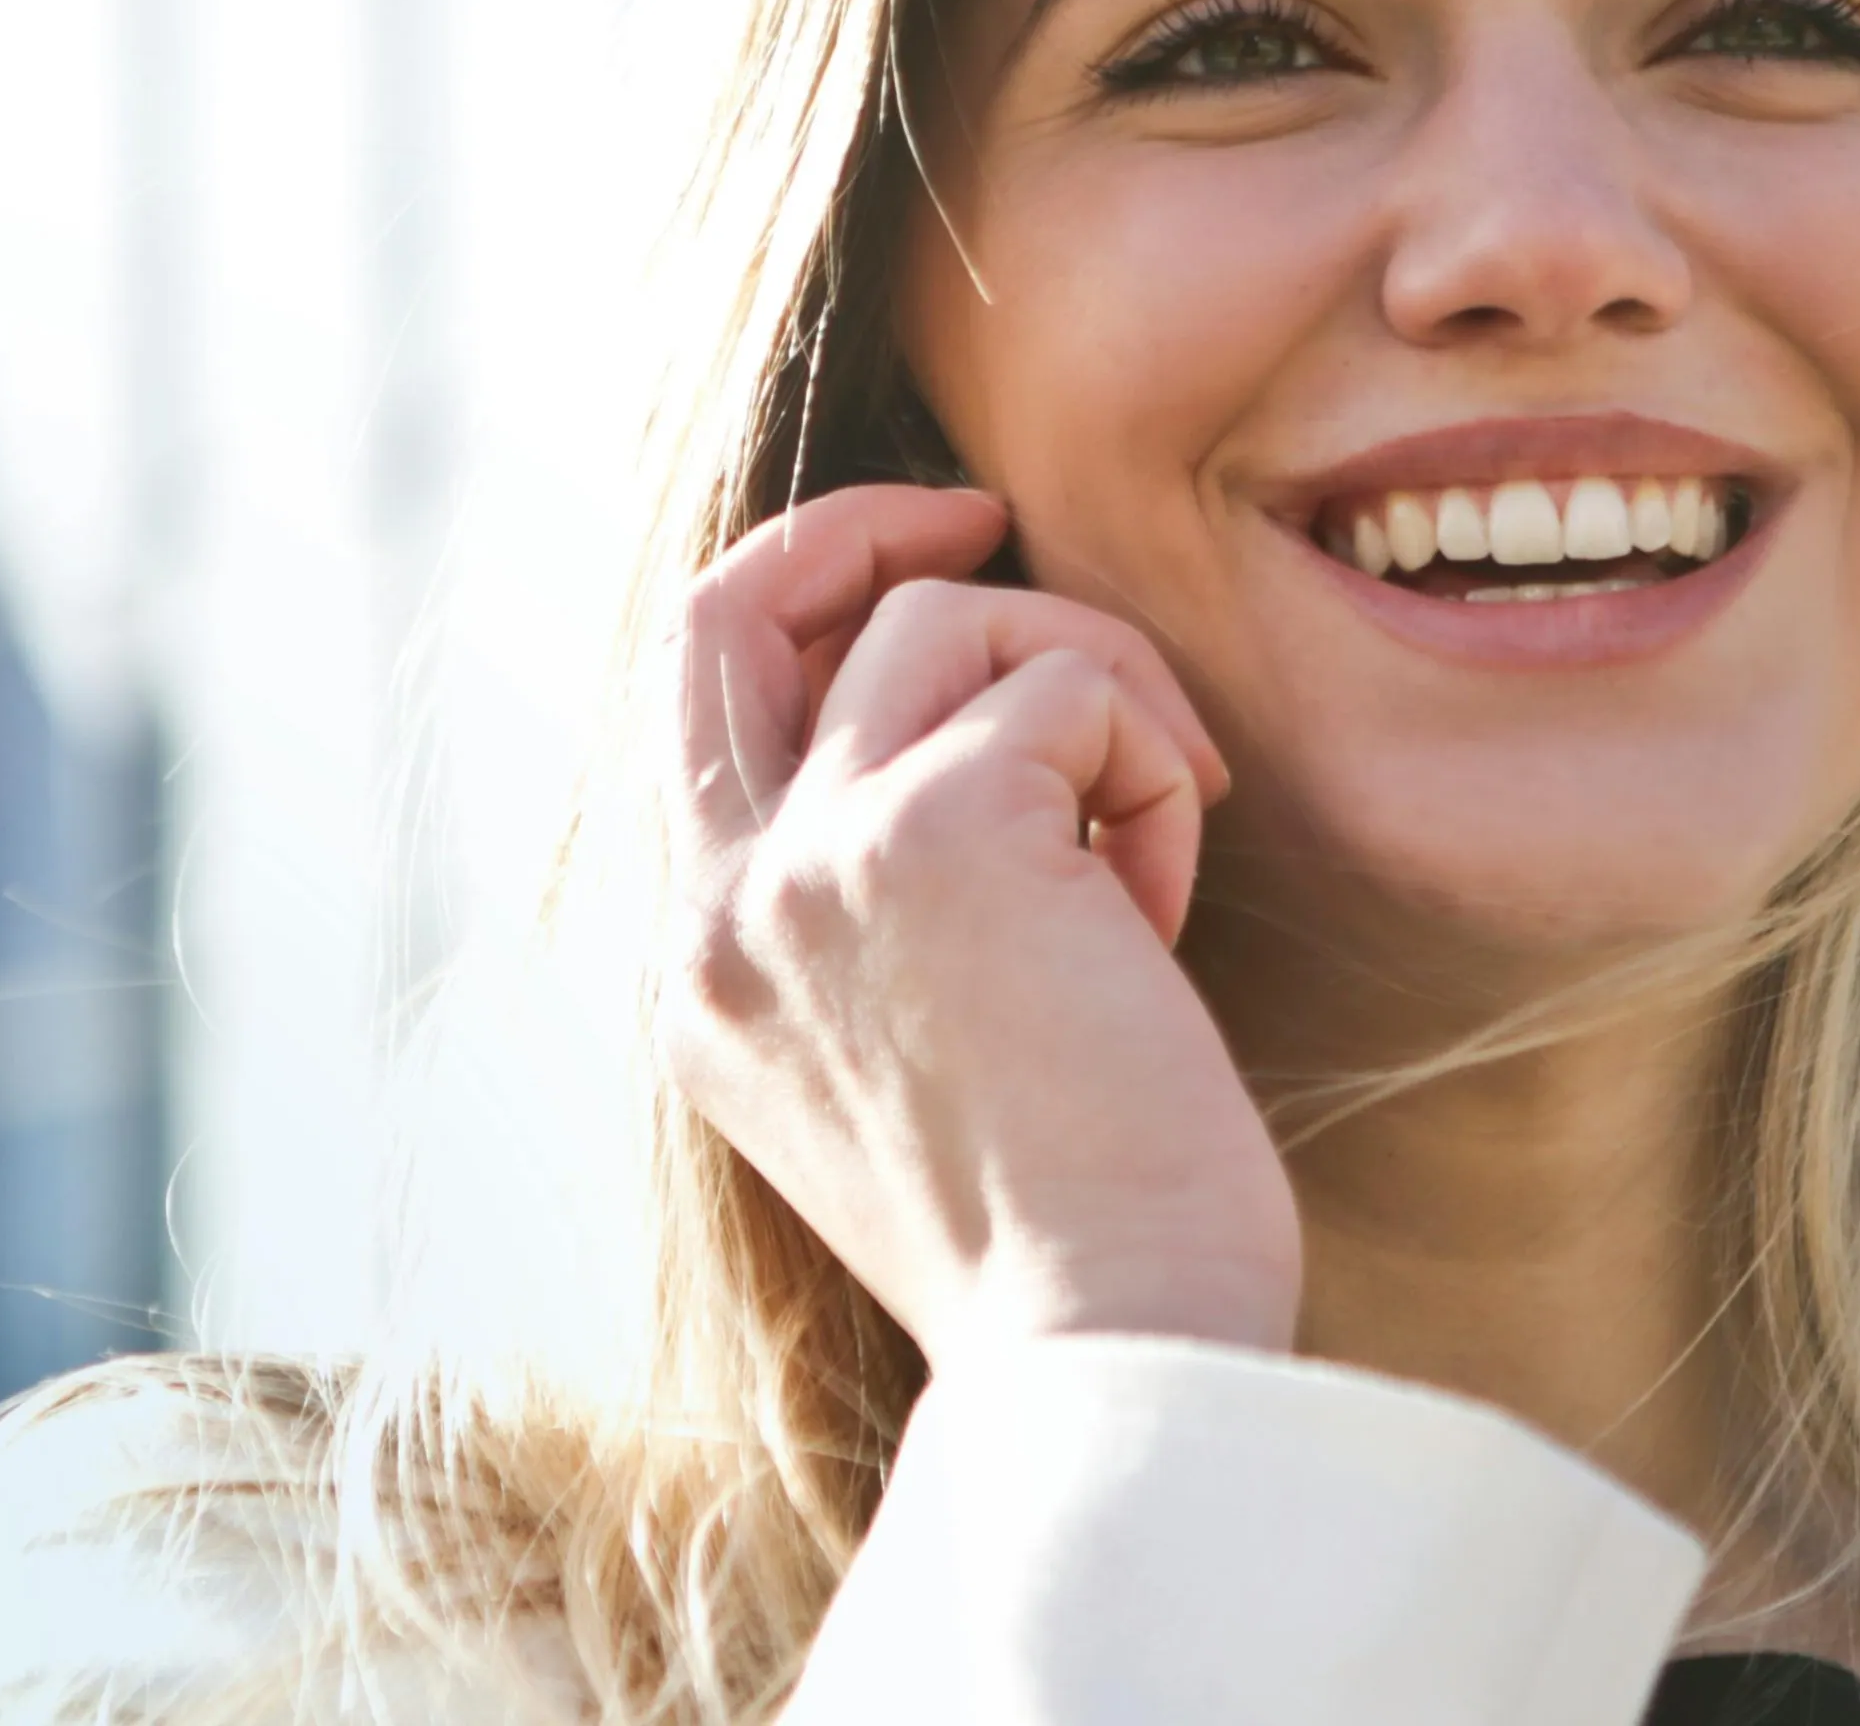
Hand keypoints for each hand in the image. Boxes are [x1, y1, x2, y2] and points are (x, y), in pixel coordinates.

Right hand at [659, 484, 1299, 1365]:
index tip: (932, 574)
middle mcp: (718, 913)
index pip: (694, 706)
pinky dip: (1151, 766)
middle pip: (732, 605)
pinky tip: (1164, 912)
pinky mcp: (936, 829)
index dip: (805, 601)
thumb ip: (879, 903)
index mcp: (701, 978)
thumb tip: (972, 726)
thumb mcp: (911, 1055)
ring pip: (952, 622)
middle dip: (862, 525)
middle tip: (989, 515)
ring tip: (1153, 845)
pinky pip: (1075, 687)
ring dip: (1095, 694)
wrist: (1110, 1344)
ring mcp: (807, 863)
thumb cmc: (1069, 1226)